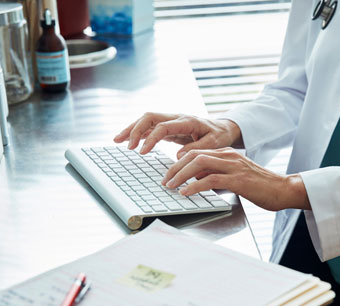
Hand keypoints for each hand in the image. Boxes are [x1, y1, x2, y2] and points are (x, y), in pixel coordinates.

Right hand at [113, 113, 242, 156]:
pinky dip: (137, 133)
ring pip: (146, 120)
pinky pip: (149, 127)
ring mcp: (170, 121)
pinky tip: (127, 141)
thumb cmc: (219, 136)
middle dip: (135, 130)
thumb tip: (178, 155)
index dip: (151, 138)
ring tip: (117, 140)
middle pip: (150, 117)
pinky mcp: (168, 127)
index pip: (163, 126)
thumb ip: (197, 148)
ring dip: (131, 129)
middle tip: (127, 146)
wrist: (223, 128)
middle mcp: (176, 117)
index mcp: (186, 121)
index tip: (142, 151)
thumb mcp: (213, 143)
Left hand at [162, 148, 310, 211]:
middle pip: (194, 155)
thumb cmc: (263, 187)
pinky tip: (186, 192)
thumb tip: (200, 182)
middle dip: (175, 167)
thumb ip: (219, 176)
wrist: (284, 189)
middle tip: (165, 180)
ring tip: (171, 186)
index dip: (180, 162)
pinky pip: (210, 179)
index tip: (169, 173)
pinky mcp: (238, 180)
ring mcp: (233, 167)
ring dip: (181, 175)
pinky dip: (194, 186)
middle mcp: (229, 156)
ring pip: (199, 163)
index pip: (197, 152)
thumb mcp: (237, 177)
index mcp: (228, 154)